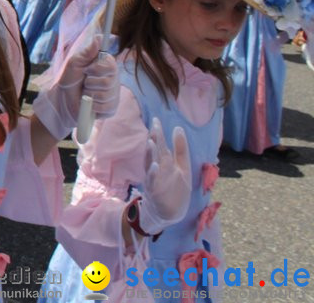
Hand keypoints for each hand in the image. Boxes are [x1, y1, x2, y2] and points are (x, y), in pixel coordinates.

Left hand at [33, 33, 118, 138]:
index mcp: (107, 66)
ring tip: (85, 93)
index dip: (97, 68)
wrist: (64, 99)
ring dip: (90, 94)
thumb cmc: (70, 79)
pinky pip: (105, 107)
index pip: (111, 65)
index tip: (87, 69)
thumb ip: (87, 51)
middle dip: (90, 83)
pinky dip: (92, 105)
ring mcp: (114, 94)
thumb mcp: (75, 62)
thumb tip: (98, 37)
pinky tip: (89, 103)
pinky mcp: (111, 108)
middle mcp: (114, 79)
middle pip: (108, 81)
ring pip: (105, 95)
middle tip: (84, 82)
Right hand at [136, 119, 191, 233]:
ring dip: (150, 154)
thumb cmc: (174, 188)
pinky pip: (152, 181)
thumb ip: (180, 149)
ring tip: (151, 142)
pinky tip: (154, 166)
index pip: (161, 145)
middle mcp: (157, 168)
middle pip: (155, 152)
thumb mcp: (182, 167)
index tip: (156, 119)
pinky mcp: (155, 191)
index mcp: (164, 162)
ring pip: (151, 164)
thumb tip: (178, 128)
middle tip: (154, 125)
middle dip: (155, 139)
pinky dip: (152, 174)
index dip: (159, 133)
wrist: (168, 212)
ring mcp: (155, 179)